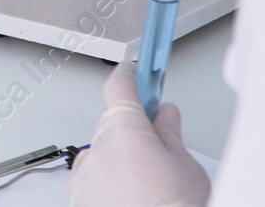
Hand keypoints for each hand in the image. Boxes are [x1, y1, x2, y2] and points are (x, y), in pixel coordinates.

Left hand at [66, 61, 209, 206]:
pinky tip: (131, 196)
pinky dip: (105, 181)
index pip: (120, 87)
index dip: (129, 76)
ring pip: (99, 153)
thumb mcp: (185, 165)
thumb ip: (169, 133)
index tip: (133, 70)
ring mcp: (85, 176)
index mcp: (124, 130)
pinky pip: (89, 179)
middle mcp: (98, 149)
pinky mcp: (78, 198)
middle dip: (131, 129)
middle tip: (158, 145)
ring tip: (148, 183)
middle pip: (111, 123)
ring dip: (117, 157)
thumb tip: (165, 115)